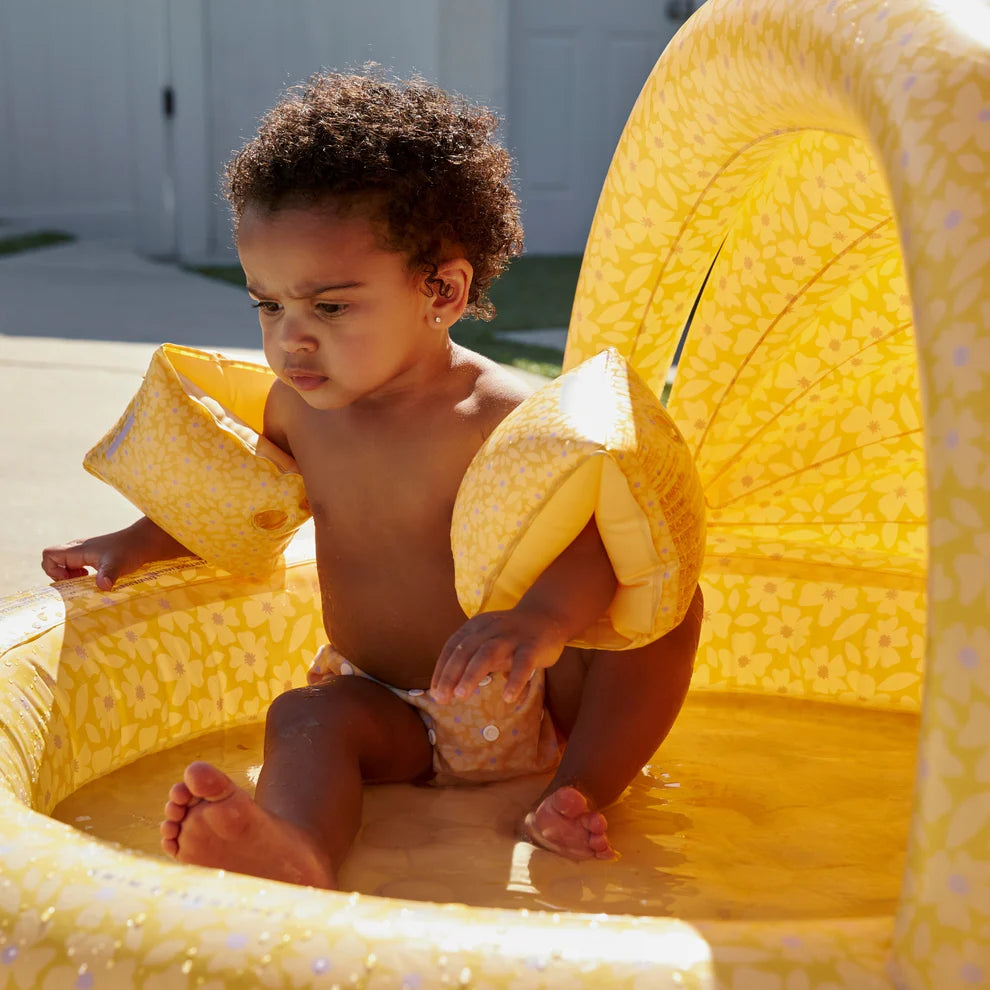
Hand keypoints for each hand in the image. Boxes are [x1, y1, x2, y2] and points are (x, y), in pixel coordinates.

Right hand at [41, 517, 188, 590]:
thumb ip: (109, 574)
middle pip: (54, 560)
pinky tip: (95, 579)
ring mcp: (87, 551)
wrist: (146, 541)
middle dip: (60, 575)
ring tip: (86, 581)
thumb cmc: (131, 550)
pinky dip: (80, 573)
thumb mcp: (118, 564)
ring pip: (66, 562)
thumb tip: (103, 586)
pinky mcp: (95, 555)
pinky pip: (76, 564)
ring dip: (70, 575)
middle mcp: (79, 548)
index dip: (52, 569)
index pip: (49, 554)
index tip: (70, 579)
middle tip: (79, 582)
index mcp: (79, 549)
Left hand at [431, 607, 568, 704]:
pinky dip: (514, 680)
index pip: (453, 646)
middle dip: (451, 674)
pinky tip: (507, 697)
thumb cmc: (510, 636)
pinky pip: (523, 663)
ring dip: (472, 674)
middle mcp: (491, 629)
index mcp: (476, 626)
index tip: (435, 691)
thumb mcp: (486, 640)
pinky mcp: (532, 645)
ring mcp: (512, 636)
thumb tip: (446, 687)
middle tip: (441, 698)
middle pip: (466, 649)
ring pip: (488, 653)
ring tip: (462, 695)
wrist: (547, 616)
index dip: (442, 668)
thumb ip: (469, 657)